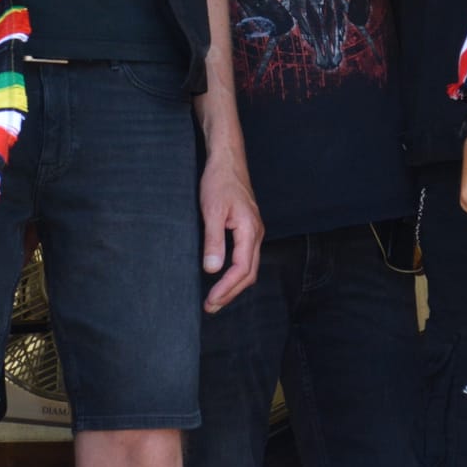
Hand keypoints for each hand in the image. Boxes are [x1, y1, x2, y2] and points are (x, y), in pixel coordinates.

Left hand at [199, 147, 262, 312]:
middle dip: (230, 293)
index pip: (241, 269)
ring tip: (215, 298)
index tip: (210, 300)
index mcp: (250, 230)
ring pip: (249, 267)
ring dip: (233, 285)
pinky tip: (223, 276)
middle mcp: (256, 233)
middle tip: (210, 307)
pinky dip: (236, 272)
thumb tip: (212, 269)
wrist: (227, 160)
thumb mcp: (211, 211)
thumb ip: (213, 241)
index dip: (226, 288)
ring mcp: (254, 231)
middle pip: (249, 273)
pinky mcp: (248, 228)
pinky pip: (246, 257)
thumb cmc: (219, 182)